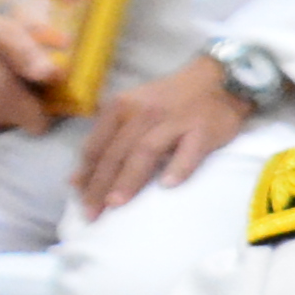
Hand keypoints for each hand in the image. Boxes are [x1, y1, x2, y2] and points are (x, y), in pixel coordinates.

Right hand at [0, 0, 64, 132]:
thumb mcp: (6, 33)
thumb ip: (30, 56)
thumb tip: (55, 75)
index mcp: (1, 100)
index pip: (40, 123)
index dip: (50, 106)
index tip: (47, 85)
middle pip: (24, 120)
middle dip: (31, 99)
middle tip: (23, 71)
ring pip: (6, 118)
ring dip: (12, 100)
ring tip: (4, 71)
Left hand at [70, 56, 253, 214]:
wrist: (218, 80)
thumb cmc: (170, 101)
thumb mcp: (132, 110)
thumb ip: (107, 139)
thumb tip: (77, 180)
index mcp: (121, 108)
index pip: (97, 146)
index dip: (86, 175)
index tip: (79, 201)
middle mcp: (143, 112)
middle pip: (117, 152)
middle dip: (101, 185)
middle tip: (92, 213)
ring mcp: (175, 120)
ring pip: (146, 151)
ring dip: (129, 178)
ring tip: (116, 203)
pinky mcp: (203, 129)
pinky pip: (189, 151)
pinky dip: (178, 168)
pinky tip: (168, 186)